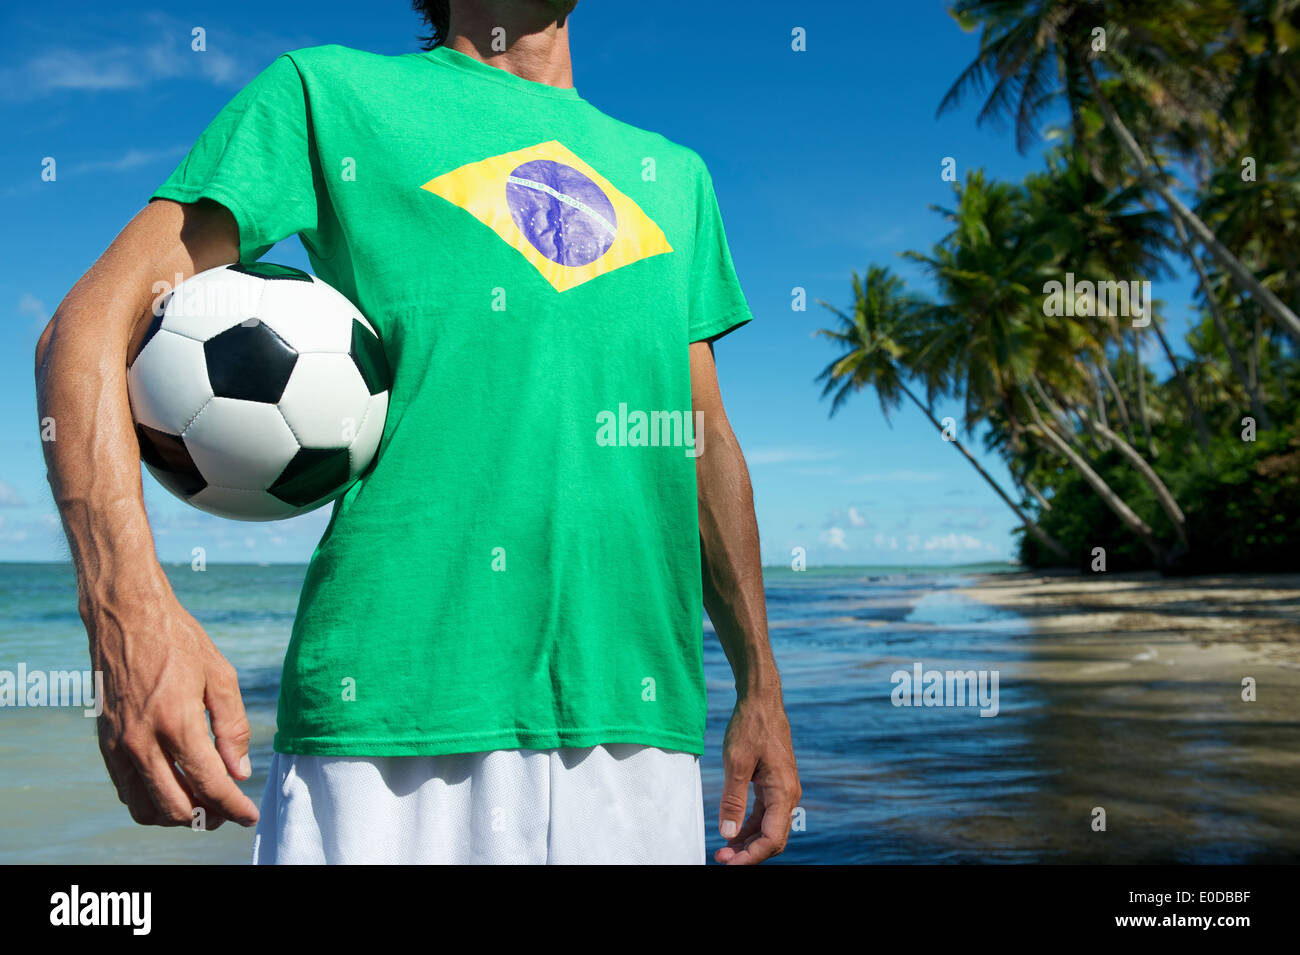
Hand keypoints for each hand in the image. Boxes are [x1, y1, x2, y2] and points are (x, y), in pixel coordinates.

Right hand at [86, 589, 258, 829]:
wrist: (126, 616)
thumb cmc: (180, 641)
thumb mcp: (221, 676)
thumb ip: (234, 727)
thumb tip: (240, 771)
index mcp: (176, 721)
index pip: (209, 784)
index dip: (233, 806)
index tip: (249, 816)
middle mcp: (141, 739)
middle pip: (175, 806)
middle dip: (206, 816)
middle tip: (226, 810)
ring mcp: (117, 744)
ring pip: (145, 807)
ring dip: (175, 815)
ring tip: (201, 804)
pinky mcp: (104, 742)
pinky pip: (125, 790)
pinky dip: (150, 800)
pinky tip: (172, 787)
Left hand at [715, 692, 799, 863]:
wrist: (761, 701)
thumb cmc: (750, 727)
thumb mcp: (736, 763)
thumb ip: (733, 800)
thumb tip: (728, 833)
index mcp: (783, 792)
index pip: (772, 839)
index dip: (751, 856)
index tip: (728, 862)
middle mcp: (788, 795)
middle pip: (773, 838)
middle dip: (749, 853)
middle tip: (721, 857)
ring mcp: (782, 790)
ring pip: (769, 828)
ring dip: (748, 842)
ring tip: (723, 849)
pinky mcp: (774, 784)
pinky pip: (765, 814)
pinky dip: (749, 826)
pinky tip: (732, 831)